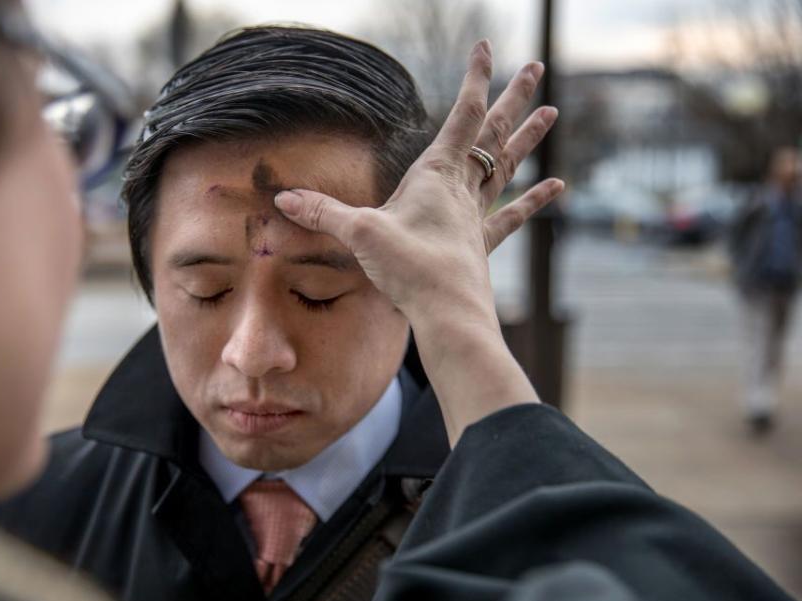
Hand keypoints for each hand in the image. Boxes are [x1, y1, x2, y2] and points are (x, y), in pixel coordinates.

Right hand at [274, 41, 563, 442]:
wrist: (448, 315)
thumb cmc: (409, 269)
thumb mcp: (360, 235)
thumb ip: (322, 213)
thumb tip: (283, 197)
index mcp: (437, 174)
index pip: (463, 115)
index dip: (476, 78)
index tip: (486, 46)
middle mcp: (462, 189)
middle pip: (494, 132)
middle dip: (514, 97)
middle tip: (537, 67)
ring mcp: (476, 216)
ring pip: (506, 167)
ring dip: (527, 138)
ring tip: (552, 112)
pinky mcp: (483, 245)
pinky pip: (512, 215)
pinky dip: (534, 199)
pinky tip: (556, 185)